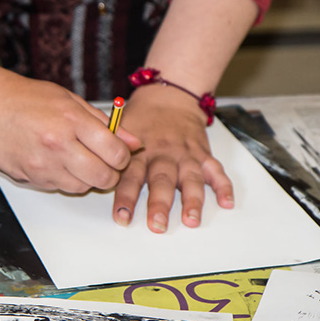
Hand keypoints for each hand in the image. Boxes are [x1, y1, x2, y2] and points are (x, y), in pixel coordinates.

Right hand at [0, 63, 142, 193]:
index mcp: (71, 120)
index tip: (118, 152)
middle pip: (103, 177)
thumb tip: (132, 142)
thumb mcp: (68, 99)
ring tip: (76, 158)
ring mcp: (42, 164)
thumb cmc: (22, 97)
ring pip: (82, 187)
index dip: (122, 156)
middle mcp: (58, 145)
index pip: (115, 153)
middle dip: (110, 173)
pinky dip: (64, 179)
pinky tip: (56, 160)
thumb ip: (103, 123)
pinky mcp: (29, 178)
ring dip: (86, 178)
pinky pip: (59, 187)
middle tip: (103, 161)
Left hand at [111, 84, 233, 232]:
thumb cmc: (142, 118)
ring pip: (190, 178)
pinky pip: (216, 170)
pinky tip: (226, 202)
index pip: (130, 177)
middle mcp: (163, 153)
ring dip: (192, 200)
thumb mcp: (121, 128)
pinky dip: (223, 186)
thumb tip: (92, 172)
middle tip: (157, 225)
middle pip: (161, 181)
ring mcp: (185, 154)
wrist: (170, 95)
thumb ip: (110, 151)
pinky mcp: (202, 153)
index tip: (122, 218)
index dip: (125, 198)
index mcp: (140, 151)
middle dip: (159, 204)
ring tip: (191, 220)